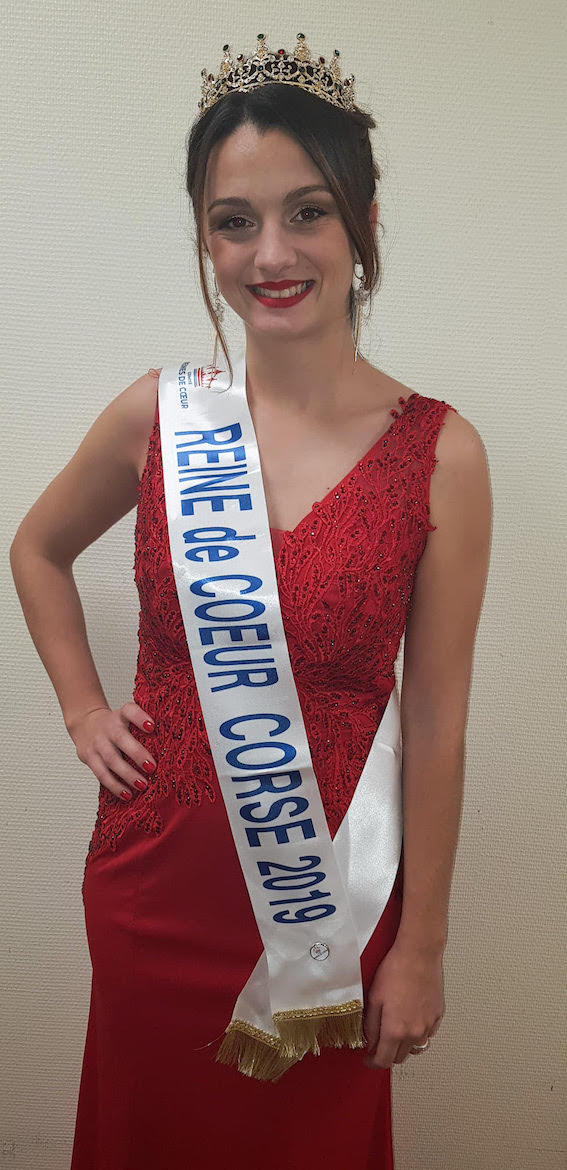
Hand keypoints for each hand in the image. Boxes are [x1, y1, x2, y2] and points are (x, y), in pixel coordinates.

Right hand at [67, 701, 156, 801]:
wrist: (85, 724)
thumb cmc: (114, 725)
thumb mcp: (126, 719)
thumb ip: (141, 728)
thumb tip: (172, 748)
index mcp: (121, 715)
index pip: (129, 711)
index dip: (140, 717)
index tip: (152, 726)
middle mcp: (108, 727)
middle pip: (121, 738)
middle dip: (137, 754)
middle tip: (152, 767)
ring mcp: (97, 743)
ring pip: (111, 760)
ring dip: (127, 774)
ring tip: (142, 785)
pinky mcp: (89, 758)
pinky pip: (101, 774)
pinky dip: (115, 786)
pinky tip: (127, 794)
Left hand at [362, 940, 444, 1068]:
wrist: (419, 954)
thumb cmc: (395, 971)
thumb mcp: (374, 998)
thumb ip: (371, 1026)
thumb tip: (369, 1043)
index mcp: (395, 1031)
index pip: (383, 1060)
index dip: (372, 1062)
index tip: (368, 1058)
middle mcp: (414, 1033)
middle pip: (400, 1057)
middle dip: (387, 1054)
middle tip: (378, 1043)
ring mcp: (429, 1025)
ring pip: (415, 1048)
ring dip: (404, 1045)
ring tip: (395, 1031)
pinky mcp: (438, 1016)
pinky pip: (428, 1034)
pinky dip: (418, 1033)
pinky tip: (411, 1019)